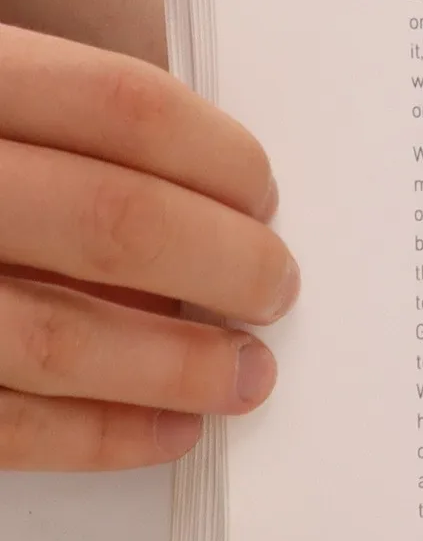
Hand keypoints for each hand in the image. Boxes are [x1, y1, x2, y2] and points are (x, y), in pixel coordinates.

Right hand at [0, 23, 298, 469]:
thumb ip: (44, 126)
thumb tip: (204, 198)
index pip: (113, 105)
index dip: (214, 155)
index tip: (264, 192)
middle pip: (111, 220)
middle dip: (223, 264)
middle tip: (276, 286)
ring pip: (58, 335)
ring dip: (177, 363)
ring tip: (245, 374)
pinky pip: (2, 425)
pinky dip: (101, 435)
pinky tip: (167, 429)